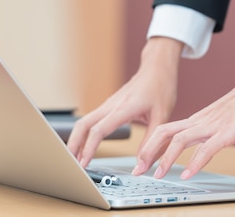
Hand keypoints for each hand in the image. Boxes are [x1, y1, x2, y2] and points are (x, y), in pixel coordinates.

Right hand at [67, 37, 183, 166]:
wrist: (157, 68)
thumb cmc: (160, 88)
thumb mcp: (162, 117)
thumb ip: (151, 143)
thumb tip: (141, 165)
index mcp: (125, 107)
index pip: (100, 129)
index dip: (89, 147)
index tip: (84, 163)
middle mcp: (112, 105)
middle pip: (83, 124)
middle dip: (73, 144)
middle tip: (71, 165)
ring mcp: (108, 104)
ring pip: (84, 122)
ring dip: (76, 140)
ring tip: (75, 159)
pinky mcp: (109, 106)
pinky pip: (91, 120)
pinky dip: (84, 134)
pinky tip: (86, 146)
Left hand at [131, 79, 234, 179]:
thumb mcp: (218, 121)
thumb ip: (205, 133)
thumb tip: (196, 148)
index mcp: (196, 120)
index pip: (165, 131)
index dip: (149, 146)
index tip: (140, 162)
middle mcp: (199, 122)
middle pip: (164, 132)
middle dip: (148, 151)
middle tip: (138, 170)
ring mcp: (212, 126)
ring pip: (180, 140)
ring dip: (166, 158)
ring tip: (158, 175)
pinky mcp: (227, 132)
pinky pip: (207, 148)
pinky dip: (195, 162)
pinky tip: (188, 174)